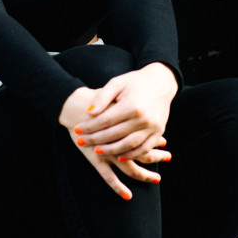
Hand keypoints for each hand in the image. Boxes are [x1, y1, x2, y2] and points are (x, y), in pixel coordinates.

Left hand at [58, 63, 176, 200]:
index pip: (105, 120)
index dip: (90, 126)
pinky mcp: (158, 132)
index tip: (76, 129)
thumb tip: (89, 112)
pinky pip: (144, 148)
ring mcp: (152, 127)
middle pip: (115, 134)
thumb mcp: (117, 83)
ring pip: (129, 145)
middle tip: (81, 142)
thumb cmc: (135, 82)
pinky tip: (119, 156)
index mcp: (131, 105)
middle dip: (95, 139)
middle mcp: (143, 118)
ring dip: (111, 150)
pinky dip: (131, 155)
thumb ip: (102, 97)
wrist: (161, 82)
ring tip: (96, 151)